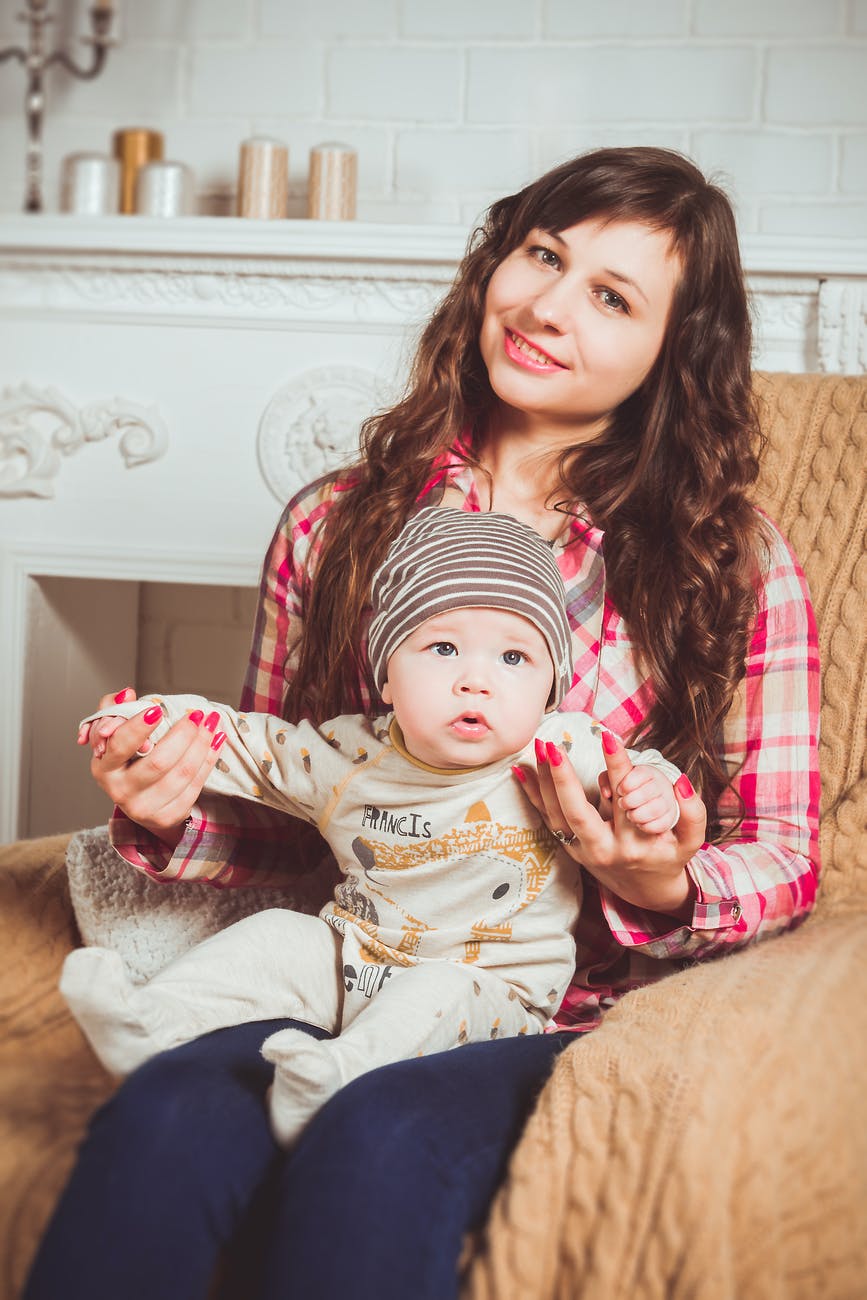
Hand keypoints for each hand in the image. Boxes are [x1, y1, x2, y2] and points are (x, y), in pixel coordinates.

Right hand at [79, 687, 223, 847]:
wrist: (141, 800)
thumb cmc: (129, 761)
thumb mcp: (115, 736)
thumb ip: (116, 710)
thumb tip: (128, 694)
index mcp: (104, 768)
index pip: (120, 746)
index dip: (138, 728)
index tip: (158, 709)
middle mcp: (121, 791)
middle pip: (158, 762)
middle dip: (182, 734)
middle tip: (196, 714)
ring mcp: (145, 807)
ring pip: (182, 773)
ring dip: (202, 744)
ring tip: (212, 724)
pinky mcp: (167, 816)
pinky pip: (195, 786)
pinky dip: (209, 760)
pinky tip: (216, 742)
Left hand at [514, 733, 706, 919]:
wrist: (646, 892)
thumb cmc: (668, 857)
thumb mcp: (690, 842)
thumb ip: (693, 812)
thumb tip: (682, 782)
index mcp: (636, 843)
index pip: (625, 798)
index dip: (617, 766)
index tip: (607, 736)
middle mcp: (605, 848)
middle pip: (578, 812)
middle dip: (563, 779)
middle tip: (554, 747)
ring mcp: (582, 851)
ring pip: (557, 816)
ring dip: (544, 782)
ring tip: (539, 747)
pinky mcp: (569, 849)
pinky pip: (547, 821)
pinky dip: (532, 795)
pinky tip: (520, 770)